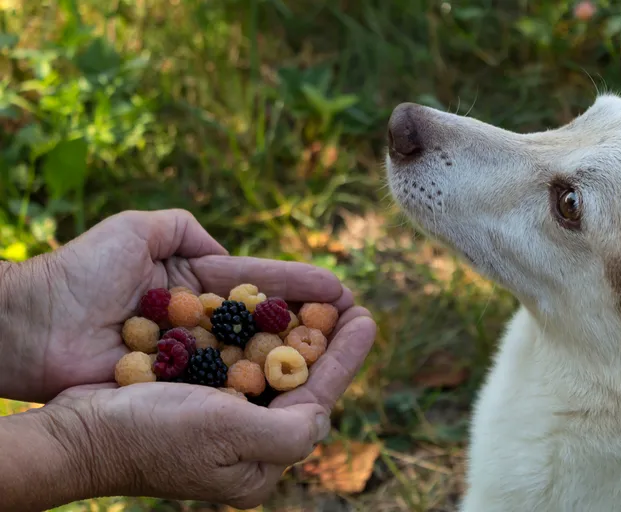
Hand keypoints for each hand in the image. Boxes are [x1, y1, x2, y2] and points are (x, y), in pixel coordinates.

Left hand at [0, 209, 352, 402]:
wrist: (32, 323)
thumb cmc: (79, 271)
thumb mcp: (137, 229)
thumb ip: (185, 230)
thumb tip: (223, 257)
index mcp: (195, 283)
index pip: (259, 284)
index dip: (299, 286)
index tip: (339, 290)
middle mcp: (202, 322)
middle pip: (266, 323)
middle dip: (311, 324)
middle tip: (357, 326)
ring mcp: (193, 357)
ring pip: (254, 357)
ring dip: (297, 357)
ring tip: (341, 356)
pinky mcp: (177, 387)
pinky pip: (226, 386)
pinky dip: (260, 388)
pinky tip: (296, 389)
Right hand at [36, 310, 374, 508]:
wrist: (77, 431)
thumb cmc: (152, 436)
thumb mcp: (229, 438)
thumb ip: (289, 432)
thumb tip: (323, 414)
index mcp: (259, 461)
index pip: (316, 400)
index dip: (345, 357)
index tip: (368, 316)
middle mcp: (246, 441)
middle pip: (300, 381)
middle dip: (327, 340)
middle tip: (352, 302)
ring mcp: (222, 415)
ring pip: (274, 365)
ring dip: (298, 329)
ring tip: (323, 297)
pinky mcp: (198, 393)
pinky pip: (241, 356)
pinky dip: (261, 330)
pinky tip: (273, 306)